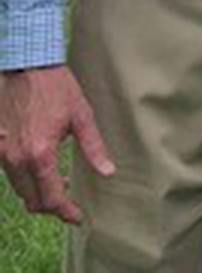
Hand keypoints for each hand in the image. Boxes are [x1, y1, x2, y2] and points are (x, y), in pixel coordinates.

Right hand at [0, 65, 113, 223]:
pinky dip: (26, 180)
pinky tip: (43, 168)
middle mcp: (17, 159)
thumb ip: (94, 148)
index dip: (65, 212)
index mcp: (40, 155)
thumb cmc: (57, 89)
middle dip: (52, 206)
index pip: (51, 198)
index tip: (78, 217)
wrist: (26, 68)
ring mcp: (3, 154)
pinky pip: (10, 175)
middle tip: (71, 203)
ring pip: (19, 190)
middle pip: (32, 200)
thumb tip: (108, 172)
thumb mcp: (82, 117)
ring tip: (61, 183)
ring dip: (38, 193)